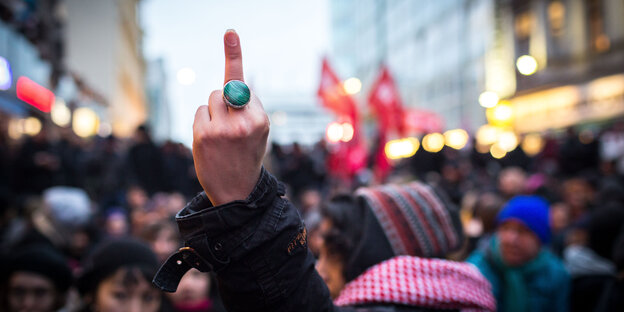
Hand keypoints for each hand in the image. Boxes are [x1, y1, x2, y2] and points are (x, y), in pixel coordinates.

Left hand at [192, 30, 269, 205]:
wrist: (236, 191)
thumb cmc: (247, 157)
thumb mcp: (258, 133)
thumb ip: (248, 108)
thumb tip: (233, 85)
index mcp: (261, 119)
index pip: (243, 85)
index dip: (233, 56)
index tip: (229, 33)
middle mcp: (244, 122)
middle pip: (225, 90)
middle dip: (224, 103)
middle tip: (228, 129)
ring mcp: (222, 129)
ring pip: (211, 99)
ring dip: (213, 112)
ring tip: (220, 136)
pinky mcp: (204, 135)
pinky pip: (199, 112)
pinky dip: (202, 123)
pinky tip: (209, 142)